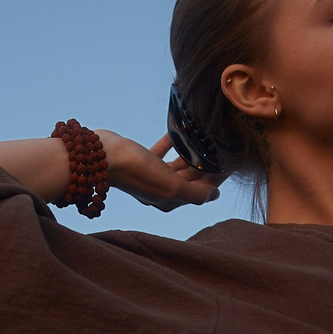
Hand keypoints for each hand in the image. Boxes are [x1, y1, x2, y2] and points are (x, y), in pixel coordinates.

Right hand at [106, 129, 221, 211]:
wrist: (102, 156)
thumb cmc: (136, 171)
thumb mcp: (172, 186)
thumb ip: (196, 193)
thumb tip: (215, 195)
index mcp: (170, 201)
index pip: (201, 192)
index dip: (216, 178)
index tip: (230, 163)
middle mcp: (161, 190)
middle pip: (191, 179)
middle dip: (206, 166)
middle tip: (221, 148)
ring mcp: (150, 175)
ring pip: (178, 166)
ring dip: (191, 154)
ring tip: (204, 139)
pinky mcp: (140, 160)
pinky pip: (161, 152)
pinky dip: (171, 144)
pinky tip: (179, 132)